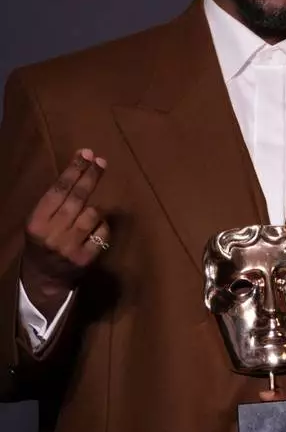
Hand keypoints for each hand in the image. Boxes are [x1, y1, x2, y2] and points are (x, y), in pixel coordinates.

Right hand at [21, 149, 110, 317]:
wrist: (44, 278)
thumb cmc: (45, 241)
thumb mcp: (41, 220)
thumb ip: (57, 199)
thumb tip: (82, 163)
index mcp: (36, 222)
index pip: (58, 190)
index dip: (74, 170)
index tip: (87, 154)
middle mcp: (51, 234)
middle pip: (77, 198)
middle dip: (90, 177)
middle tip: (101, 161)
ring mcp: (69, 247)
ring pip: (92, 214)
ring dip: (95, 210)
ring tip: (88, 215)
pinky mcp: (86, 258)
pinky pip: (103, 232)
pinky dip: (103, 227)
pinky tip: (95, 231)